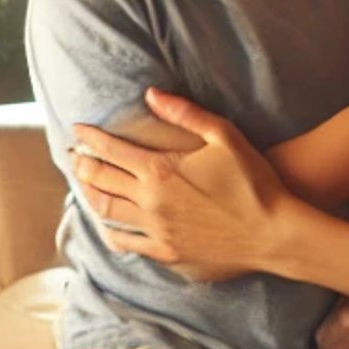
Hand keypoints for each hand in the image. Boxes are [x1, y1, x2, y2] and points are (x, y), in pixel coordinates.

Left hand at [71, 89, 305, 270]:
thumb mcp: (224, 136)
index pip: (111, 150)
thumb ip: (185, 113)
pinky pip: (127, 243)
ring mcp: (156, 233)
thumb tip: (151, 94)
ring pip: (108, 213)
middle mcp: (150, 203)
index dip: (91, 138)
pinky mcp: (167, 255)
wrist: (275, 234)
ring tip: (83, 185)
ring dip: (90, 196)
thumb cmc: (254, 182)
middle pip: (102, 181)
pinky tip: (108, 224)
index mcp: (159, 172)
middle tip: (74, 156)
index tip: (77, 130)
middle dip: (83, 165)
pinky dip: (110, 230)